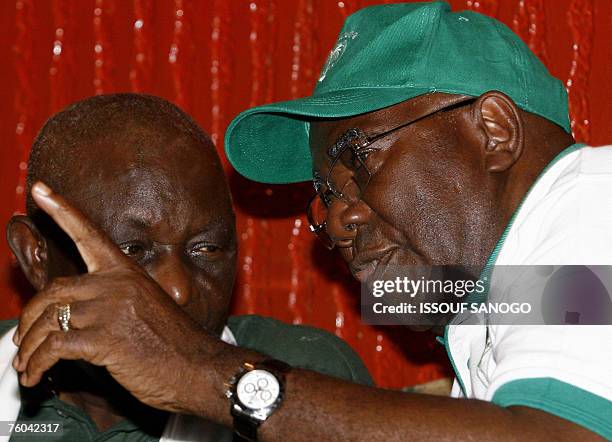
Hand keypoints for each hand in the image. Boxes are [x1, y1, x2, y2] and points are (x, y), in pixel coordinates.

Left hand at [12, 181, 228, 413]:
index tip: (39, 189)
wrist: (200, 369)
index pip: (89, 234)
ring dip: (29, 349)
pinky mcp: (106, 339)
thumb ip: (112, 302)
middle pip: (52, 291)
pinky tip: (37, 377)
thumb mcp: (146, 309)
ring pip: (48, 320)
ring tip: (26, 367)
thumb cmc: (173, 344)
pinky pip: (54, 347)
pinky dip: (37, 364)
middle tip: (21, 342)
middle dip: (28, 320)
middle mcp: (117, 284)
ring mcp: (112, 310)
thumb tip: (69, 315)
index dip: (62, 210)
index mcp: (128, 272)